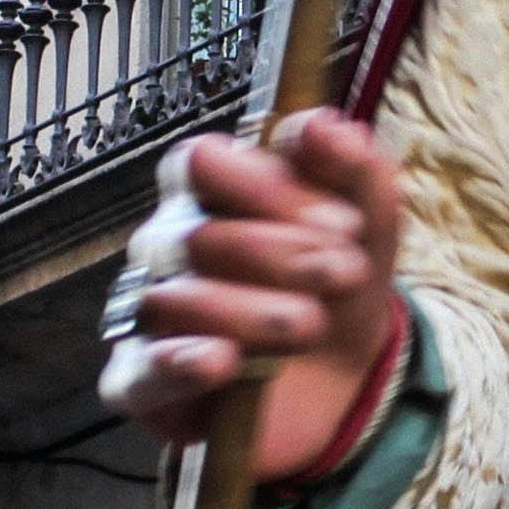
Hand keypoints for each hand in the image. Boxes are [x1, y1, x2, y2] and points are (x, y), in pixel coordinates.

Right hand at [98, 114, 409, 480]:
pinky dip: (178, 364)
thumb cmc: (335, 287)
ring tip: (312, 326)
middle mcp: (166, 246)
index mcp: (208, 194)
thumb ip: (354, 172)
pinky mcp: (140, 382)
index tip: (343, 221)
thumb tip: (322, 125)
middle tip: (346, 273)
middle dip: (279, 254)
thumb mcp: (368, 230)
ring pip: (173, 301)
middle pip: (195, 236)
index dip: (267, 188)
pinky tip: (222, 362)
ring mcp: (147, 314)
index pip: (202, 165)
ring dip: (250, 311)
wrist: (342, 383)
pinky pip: (140, 371)